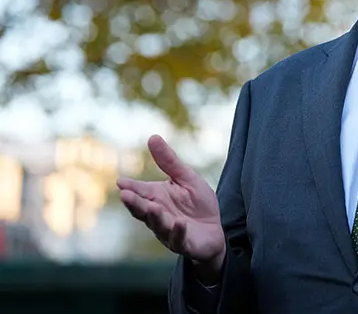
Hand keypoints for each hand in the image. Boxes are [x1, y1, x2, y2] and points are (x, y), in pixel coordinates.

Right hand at [117, 135, 225, 277]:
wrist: (215, 231)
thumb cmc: (197, 204)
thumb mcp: (186, 178)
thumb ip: (169, 162)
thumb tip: (152, 137)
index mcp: (157, 198)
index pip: (140, 192)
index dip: (131, 187)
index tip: (121, 182)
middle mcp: (158, 215)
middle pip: (143, 209)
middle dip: (134, 203)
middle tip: (125, 195)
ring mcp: (169, 231)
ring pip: (158, 225)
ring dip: (154, 217)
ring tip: (152, 208)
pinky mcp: (184, 243)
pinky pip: (179, 239)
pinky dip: (178, 232)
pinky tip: (179, 223)